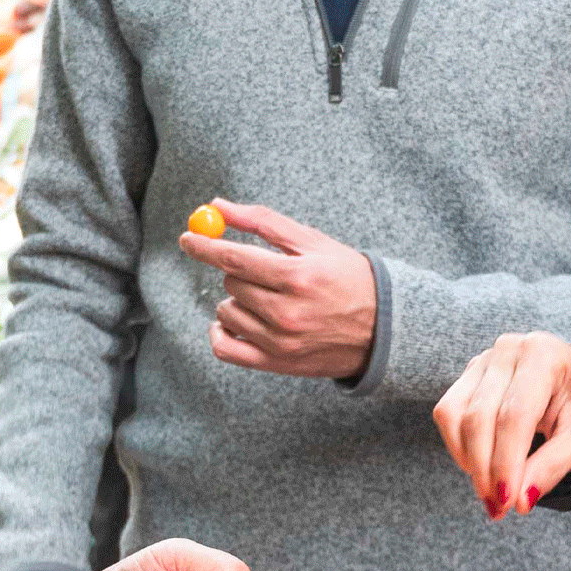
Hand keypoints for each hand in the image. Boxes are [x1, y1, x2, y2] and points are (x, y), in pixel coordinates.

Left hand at [180, 201, 376, 380]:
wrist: (383, 329)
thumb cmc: (347, 277)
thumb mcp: (313, 242)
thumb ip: (263, 222)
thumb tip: (217, 206)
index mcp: (299, 276)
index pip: (234, 258)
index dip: (204, 246)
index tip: (187, 239)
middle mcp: (288, 312)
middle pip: (231, 283)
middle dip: (239, 271)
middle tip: (264, 271)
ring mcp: (280, 342)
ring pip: (226, 312)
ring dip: (236, 299)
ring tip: (265, 297)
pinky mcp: (276, 363)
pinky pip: (225, 349)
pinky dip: (220, 332)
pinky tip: (233, 321)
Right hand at [432, 332, 570, 518]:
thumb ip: (552, 466)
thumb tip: (520, 500)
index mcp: (544, 356)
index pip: (513, 417)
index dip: (506, 464)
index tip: (508, 503)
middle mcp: (509, 350)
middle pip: (479, 417)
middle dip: (484, 469)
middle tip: (498, 508)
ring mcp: (485, 360)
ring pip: (454, 414)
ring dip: (466, 459)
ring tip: (489, 492)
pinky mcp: (472, 375)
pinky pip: (449, 412)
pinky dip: (459, 446)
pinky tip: (480, 468)